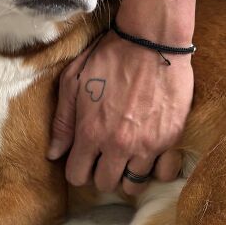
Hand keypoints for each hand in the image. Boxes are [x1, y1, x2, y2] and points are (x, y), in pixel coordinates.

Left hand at [48, 30, 192, 196]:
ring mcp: (148, 145)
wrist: (153, 40)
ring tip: (129, 157)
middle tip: (106, 157)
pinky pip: (163, 173)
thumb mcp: (74, 82)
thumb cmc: (110, 56)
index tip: (84, 159)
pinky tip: (151, 156)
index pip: (78, 176)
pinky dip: (157, 169)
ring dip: (128, 174)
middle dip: (102, 173)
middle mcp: (118, 145)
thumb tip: (54, 153)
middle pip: (106, 184)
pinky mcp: (171, 138)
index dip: (78, 169)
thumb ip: (63, 122)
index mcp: (91, 133)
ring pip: (134, 184)